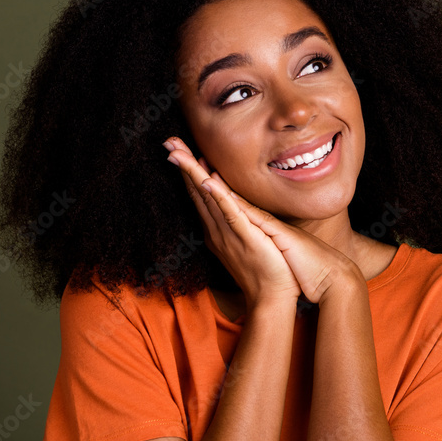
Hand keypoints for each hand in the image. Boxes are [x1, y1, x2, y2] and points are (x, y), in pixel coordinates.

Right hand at [164, 137, 300, 309]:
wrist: (272, 299)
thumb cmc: (265, 272)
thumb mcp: (246, 242)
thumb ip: (235, 223)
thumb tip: (230, 203)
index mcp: (219, 229)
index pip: (200, 194)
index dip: (189, 170)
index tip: (178, 149)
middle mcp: (218, 229)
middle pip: (197, 191)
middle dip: (183, 165)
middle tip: (168, 141)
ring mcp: (229, 233)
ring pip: (207, 197)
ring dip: (192, 173)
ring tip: (178, 152)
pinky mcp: (246, 236)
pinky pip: (229, 213)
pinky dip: (217, 195)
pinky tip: (206, 179)